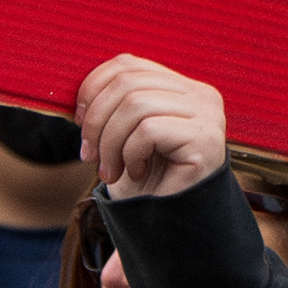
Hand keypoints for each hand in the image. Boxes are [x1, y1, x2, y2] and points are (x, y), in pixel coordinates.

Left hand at [77, 57, 228, 199]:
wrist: (170, 223)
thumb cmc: (145, 180)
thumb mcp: (122, 135)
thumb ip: (111, 106)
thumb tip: (79, 97)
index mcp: (181, 87)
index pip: (129, 63)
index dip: (93, 88)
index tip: (79, 123)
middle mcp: (200, 95)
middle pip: (128, 82)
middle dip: (96, 121)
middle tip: (89, 155)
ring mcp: (208, 116)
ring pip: (136, 105)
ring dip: (109, 143)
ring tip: (111, 170)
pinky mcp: (206, 140)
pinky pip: (149, 130)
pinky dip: (129, 154)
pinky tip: (135, 172)